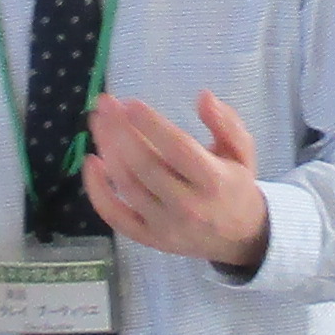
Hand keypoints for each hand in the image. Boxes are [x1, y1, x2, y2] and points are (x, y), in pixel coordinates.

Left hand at [84, 90, 271, 275]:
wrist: (240, 238)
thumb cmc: (235, 186)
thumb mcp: (242, 152)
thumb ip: (226, 123)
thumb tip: (203, 97)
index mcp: (214, 181)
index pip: (178, 150)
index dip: (152, 125)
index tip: (130, 102)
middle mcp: (189, 206)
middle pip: (146, 166)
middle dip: (121, 131)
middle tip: (106, 103)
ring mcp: (165, 225)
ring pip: (128, 186)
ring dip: (108, 151)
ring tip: (98, 122)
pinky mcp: (148, 238)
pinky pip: (115, 216)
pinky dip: (98, 191)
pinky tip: (92, 162)